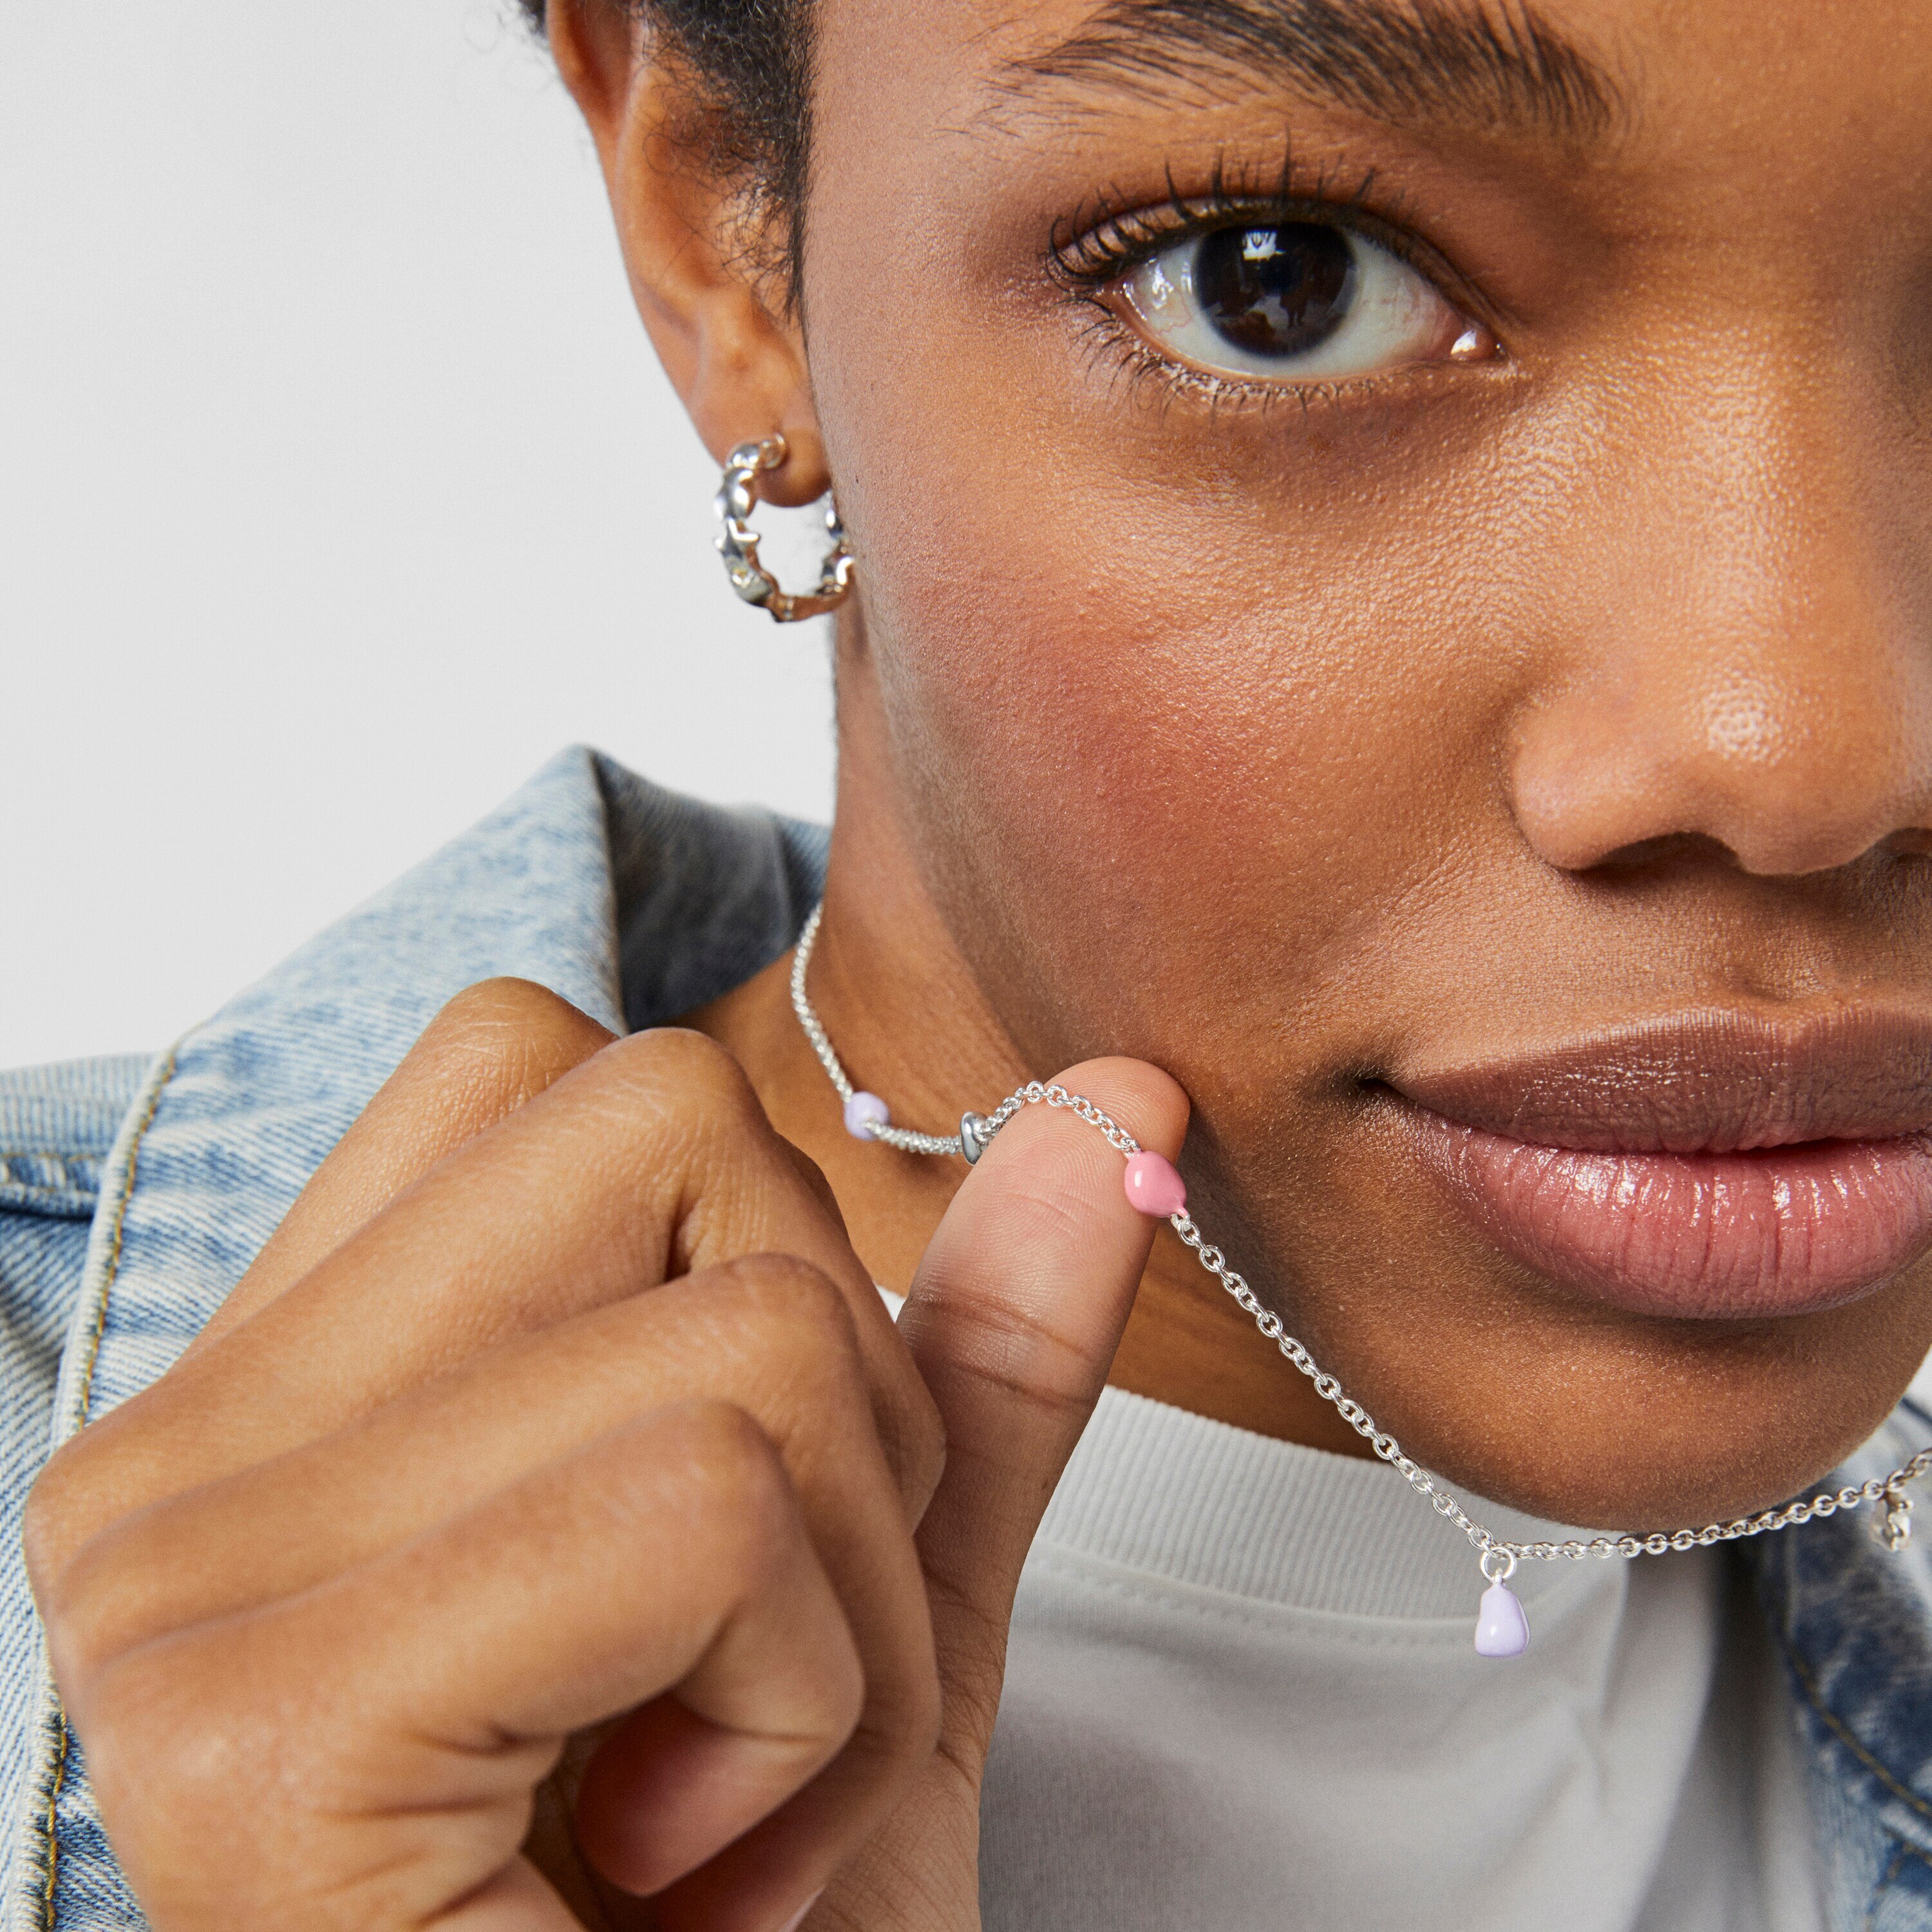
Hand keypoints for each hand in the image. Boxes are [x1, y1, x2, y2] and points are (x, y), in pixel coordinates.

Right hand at [24, 978, 1185, 1930]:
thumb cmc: (750, 1923)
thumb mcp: (879, 1587)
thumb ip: (969, 1336)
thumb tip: (1117, 1094)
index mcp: (276, 1392)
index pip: (557, 1062)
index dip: (748, 1250)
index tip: (718, 1515)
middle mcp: (177, 1457)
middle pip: (679, 1136)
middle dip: (849, 1426)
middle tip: (736, 1691)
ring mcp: (188, 1581)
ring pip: (757, 1331)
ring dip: (853, 1625)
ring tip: (723, 1819)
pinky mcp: (269, 1733)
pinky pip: (714, 1512)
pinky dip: (808, 1717)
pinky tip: (677, 1883)